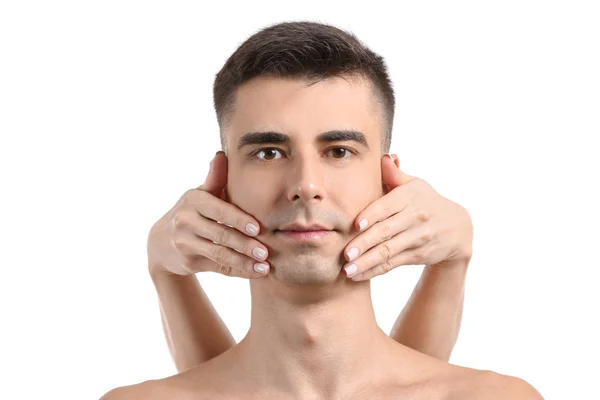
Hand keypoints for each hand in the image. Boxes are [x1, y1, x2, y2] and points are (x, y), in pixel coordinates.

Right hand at [147, 151, 270, 278]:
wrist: (161, 241)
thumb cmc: (193, 211)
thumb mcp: (202, 193)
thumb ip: (216, 178)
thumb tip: (222, 154)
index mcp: (194, 200)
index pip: (219, 210)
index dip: (238, 220)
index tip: (258, 228)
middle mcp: (186, 221)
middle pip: (220, 234)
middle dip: (245, 244)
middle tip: (266, 251)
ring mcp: (185, 243)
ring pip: (219, 254)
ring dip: (243, 261)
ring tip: (264, 266)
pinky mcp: (188, 262)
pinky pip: (218, 267)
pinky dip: (238, 271)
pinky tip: (255, 272)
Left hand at [342, 154, 472, 280]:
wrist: (458, 228)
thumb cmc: (426, 201)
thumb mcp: (415, 185)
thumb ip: (394, 175)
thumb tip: (383, 157)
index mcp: (409, 196)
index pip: (387, 206)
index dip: (371, 215)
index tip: (355, 225)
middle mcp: (415, 217)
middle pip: (386, 231)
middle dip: (364, 243)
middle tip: (345, 254)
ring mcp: (418, 238)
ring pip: (388, 251)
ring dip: (367, 262)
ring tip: (347, 270)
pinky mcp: (419, 254)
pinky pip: (393, 264)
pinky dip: (374, 271)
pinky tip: (357, 276)